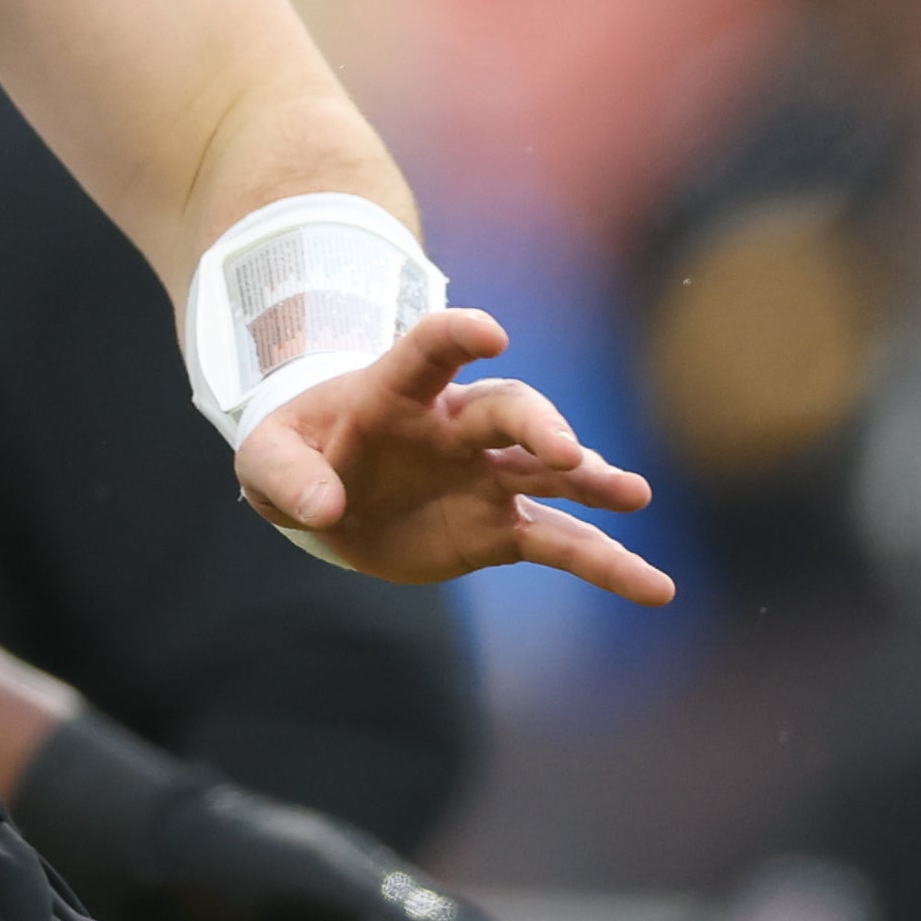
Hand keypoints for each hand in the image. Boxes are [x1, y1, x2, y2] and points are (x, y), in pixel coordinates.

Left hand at [236, 310, 669, 605]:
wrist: (330, 493)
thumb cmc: (299, 454)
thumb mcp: (267, 459)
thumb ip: (286, 477)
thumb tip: (324, 511)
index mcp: (397, 390)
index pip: (432, 349)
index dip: (458, 337)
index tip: (490, 334)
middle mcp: (456, 426)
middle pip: (509, 410)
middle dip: (540, 426)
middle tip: (567, 453)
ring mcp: (487, 474)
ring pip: (549, 471)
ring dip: (591, 480)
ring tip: (633, 495)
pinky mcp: (500, 527)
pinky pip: (561, 543)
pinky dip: (606, 563)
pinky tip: (654, 587)